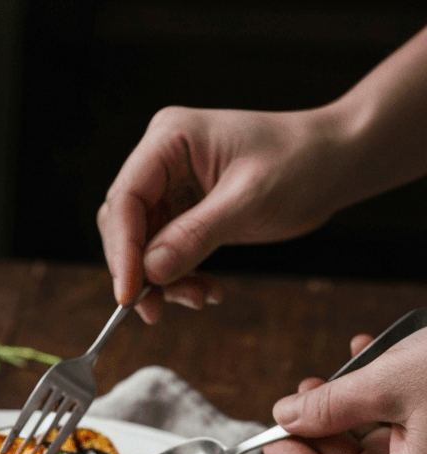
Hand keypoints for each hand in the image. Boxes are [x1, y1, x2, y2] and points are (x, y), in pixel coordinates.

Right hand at [97, 105, 345, 321]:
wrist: (336, 161)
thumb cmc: (301, 162)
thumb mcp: (248, 200)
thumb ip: (195, 235)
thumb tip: (149, 272)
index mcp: (170, 139)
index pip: (126, 199)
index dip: (122, 251)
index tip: (129, 295)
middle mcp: (163, 160)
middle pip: (125, 225)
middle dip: (139, 271)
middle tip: (156, 311)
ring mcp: (174, 187)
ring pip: (143, 246)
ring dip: (162, 281)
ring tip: (197, 298)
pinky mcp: (187, 211)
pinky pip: (167, 253)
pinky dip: (181, 278)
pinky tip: (207, 290)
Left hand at [264, 329, 426, 453]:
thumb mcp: (393, 382)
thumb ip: (335, 404)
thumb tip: (289, 416)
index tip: (271, 442)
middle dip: (322, 431)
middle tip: (297, 403)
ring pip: (382, 441)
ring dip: (351, 407)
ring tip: (330, 376)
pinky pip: (410, 421)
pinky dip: (386, 393)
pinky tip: (373, 356)